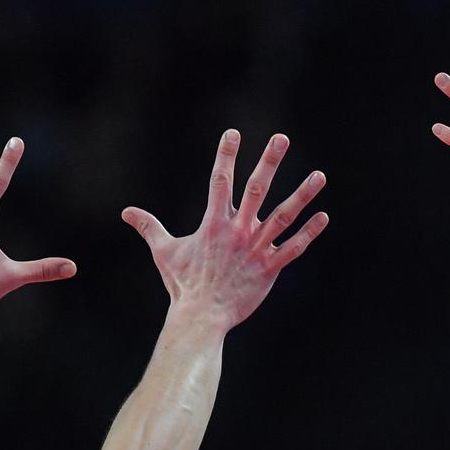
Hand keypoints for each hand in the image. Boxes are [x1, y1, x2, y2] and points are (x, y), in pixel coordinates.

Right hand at [121, 131, 328, 327]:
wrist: (200, 316)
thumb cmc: (183, 284)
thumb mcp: (163, 251)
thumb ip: (149, 227)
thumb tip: (126, 212)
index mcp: (214, 223)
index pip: (220, 181)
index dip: (226, 155)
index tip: (233, 133)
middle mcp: (237, 231)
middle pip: (257, 189)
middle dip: (269, 162)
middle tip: (282, 138)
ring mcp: (256, 249)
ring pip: (283, 216)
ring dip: (302, 195)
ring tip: (320, 175)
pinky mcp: (269, 268)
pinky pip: (293, 248)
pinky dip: (309, 233)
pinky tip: (324, 216)